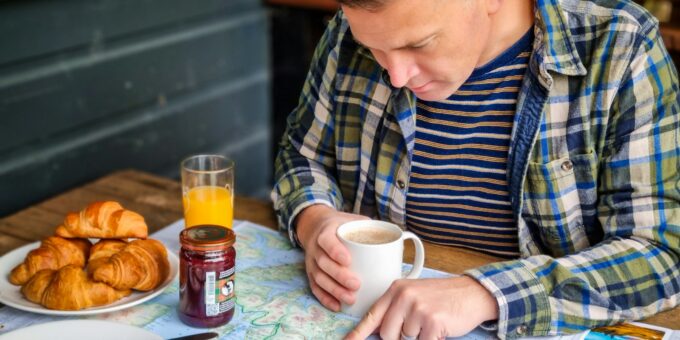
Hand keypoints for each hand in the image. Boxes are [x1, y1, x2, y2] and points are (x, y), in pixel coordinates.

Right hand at [295, 204, 368, 311]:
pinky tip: (337, 306)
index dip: (335, 251)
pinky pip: (315, 288)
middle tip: (356, 285)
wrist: (317, 226)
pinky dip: (325, 298)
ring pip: (319, 278)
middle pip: (324, 263)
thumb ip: (371, 229)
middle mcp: (316, 247)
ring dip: (334, 290)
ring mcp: (311, 262)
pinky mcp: (311, 274)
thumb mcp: (354, 220)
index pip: (327, 241)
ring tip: (350, 299)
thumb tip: (397, 240)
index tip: (348, 260)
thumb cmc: (341, 225)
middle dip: (339, 276)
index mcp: (326, 231)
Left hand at [345, 276, 498, 339]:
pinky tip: (439, 328)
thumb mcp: (414, 295)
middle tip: (418, 326)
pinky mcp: (432, 321)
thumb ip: (394, 309)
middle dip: (400, 338)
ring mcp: (418, 308)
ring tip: (431, 322)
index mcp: (396, 289)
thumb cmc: (442, 297)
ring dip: (419, 336)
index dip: (358, 333)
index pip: (372, 315)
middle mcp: (404, 296)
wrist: (471, 293)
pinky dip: (431, 339)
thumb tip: (378, 331)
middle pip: (387, 334)